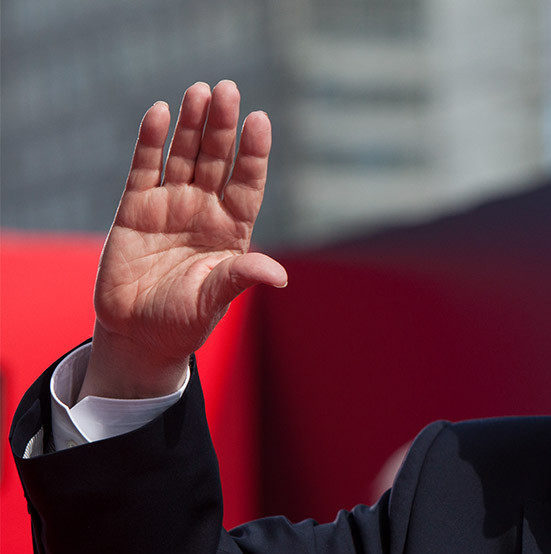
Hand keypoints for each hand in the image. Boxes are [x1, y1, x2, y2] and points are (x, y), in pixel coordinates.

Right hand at [80, 80, 286, 399]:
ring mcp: (170, 205)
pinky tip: (160, 112)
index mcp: (232, 230)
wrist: (137, 333)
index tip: (261, 121)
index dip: (254, 153)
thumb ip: (240, 278)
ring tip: (200, 90)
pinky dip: (151, 141)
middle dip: (223, 126)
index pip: (247, 184)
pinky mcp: (135, 208)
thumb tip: (280, 275)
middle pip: (217, 160)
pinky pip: (145, 168)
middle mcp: (205, 210)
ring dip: (192, 124)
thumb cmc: (184, 319)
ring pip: (184, 155)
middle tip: (229, 89)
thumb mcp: (214, 299)